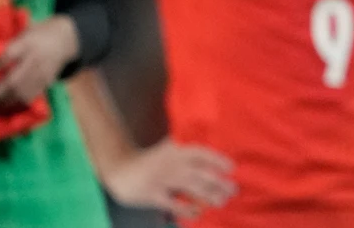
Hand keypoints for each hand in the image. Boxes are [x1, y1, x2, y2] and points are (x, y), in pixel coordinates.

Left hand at [0, 15, 78, 108]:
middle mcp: (35, 60)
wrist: (65, 39)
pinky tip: (1, 109)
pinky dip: (13, 105)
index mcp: (27, 43)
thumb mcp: (22, 32)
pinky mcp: (46, 83)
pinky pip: (29, 97)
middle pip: (12, 82)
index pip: (6, 57)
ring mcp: (42, 73)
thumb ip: (5, 46)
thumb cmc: (37, 34)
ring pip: (20, 93)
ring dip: (0, 104)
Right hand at [104, 139, 235, 219]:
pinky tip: (197, 213)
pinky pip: (172, 204)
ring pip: (190, 188)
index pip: (201, 153)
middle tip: (233, 190)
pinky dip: (186, 209)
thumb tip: (211, 141)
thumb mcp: (167, 148)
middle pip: (200, 173)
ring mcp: (161, 180)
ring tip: (221, 201)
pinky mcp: (152, 195)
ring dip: (208, 195)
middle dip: (218, 183)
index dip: (217, 159)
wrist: (120, 169)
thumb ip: (186, 147)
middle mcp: (171, 164)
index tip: (231, 168)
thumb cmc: (151, 160)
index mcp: (175, 150)